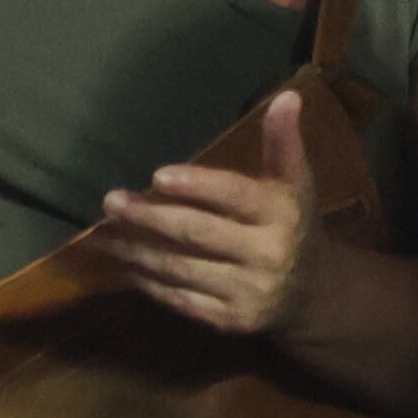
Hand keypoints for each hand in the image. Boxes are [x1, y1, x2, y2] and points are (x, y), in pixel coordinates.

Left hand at [96, 88, 321, 337]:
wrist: (313, 294)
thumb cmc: (292, 223)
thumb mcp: (294, 182)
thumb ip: (283, 142)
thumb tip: (287, 96)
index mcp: (282, 215)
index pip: (235, 196)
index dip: (197, 185)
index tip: (157, 174)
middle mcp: (267, 255)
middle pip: (198, 233)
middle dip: (150, 217)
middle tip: (111, 200)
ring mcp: (248, 293)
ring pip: (181, 268)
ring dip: (137, 249)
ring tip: (103, 232)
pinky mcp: (230, 321)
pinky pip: (180, 300)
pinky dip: (148, 281)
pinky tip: (124, 263)